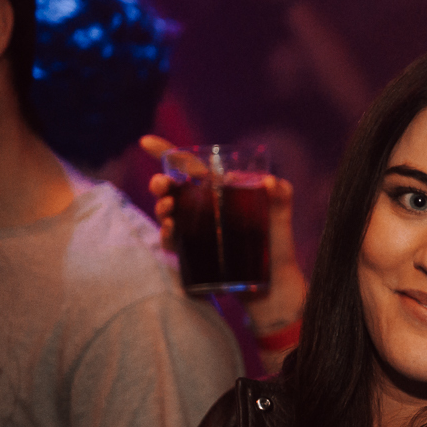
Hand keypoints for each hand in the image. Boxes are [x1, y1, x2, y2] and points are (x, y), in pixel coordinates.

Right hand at [140, 136, 307, 335]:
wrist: (274, 284)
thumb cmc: (277, 244)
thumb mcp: (281, 215)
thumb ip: (282, 195)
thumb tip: (270, 181)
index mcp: (218, 191)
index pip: (189, 167)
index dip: (166, 152)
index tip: (145, 141)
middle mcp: (202, 207)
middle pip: (172, 188)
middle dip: (160, 183)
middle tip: (161, 185)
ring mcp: (195, 229)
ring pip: (168, 212)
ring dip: (162, 207)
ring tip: (168, 209)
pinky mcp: (193, 251)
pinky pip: (173, 241)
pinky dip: (167, 235)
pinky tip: (170, 231)